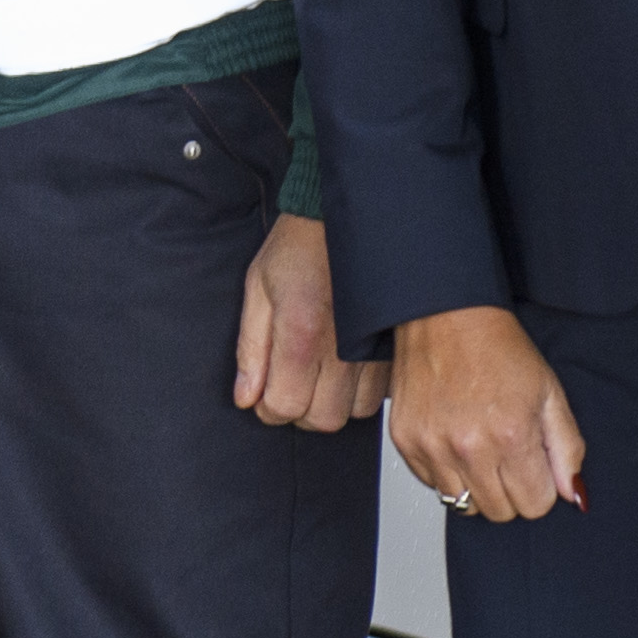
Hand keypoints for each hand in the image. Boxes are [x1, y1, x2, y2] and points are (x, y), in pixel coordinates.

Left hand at [234, 214, 384, 431]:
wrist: (343, 218)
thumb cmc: (298, 249)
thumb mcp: (259, 290)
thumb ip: (251, 349)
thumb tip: (245, 397)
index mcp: (302, 335)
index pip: (283, 407)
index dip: (267, 406)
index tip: (263, 393)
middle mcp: (342, 350)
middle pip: (320, 419)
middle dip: (298, 410)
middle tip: (289, 384)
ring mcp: (372, 352)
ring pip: (352, 413)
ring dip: (330, 404)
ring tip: (317, 377)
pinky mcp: (392, 351)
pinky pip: (377, 396)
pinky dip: (357, 393)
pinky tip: (343, 371)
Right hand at [385, 305, 585, 520]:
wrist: (444, 316)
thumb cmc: (498, 348)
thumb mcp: (549, 393)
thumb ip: (567, 449)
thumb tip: (572, 494)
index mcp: (511, 435)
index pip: (535, 505)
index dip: (540, 487)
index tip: (533, 464)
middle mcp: (468, 447)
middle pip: (500, 512)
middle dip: (511, 490)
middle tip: (508, 454)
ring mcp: (432, 446)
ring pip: (463, 505)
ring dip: (477, 485)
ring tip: (479, 448)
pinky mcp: (405, 442)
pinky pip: (432, 486)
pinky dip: (446, 473)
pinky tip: (454, 441)